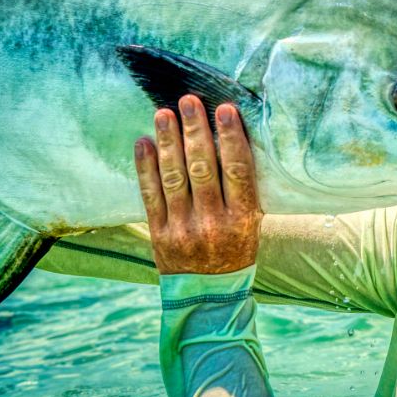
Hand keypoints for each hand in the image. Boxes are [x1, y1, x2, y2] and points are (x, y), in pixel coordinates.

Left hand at [133, 94, 262, 274]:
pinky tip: (144, 143)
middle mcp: (213, 222)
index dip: (231, 138)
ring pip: (174, 177)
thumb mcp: (252, 223)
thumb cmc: (236, 251)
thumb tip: (233, 142)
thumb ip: (243, 190)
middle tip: (189, 101)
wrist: (209, 296)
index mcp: (243, 219)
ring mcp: (183, 228)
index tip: (225, 110)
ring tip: (164, 113)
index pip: (238, 171)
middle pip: (203, 168)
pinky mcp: (159, 233)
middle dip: (195, 132)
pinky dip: (146, 167)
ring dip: (169, 142)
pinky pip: (151, 195)